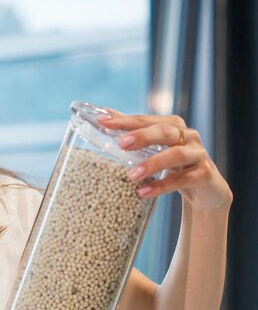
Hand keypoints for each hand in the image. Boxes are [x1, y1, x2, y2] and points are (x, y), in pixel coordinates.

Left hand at [98, 109, 232, 210]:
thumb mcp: (156, 149)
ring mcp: (198, 154)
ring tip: (132, 175)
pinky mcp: (204, 174)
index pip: (145, 120)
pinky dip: (162, 186)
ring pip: (176, 155)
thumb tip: (104, 117)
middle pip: (165, 131)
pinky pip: (182, 179)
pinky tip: (143, 192)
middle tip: (122, 144)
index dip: (124, 120)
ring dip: (152, 164)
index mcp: (172, 126)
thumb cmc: (176, 166)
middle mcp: (188, 136)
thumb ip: (134, 134)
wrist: (206, 189)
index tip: (103, 122)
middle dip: (142, 136)